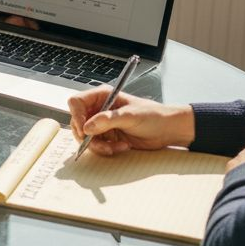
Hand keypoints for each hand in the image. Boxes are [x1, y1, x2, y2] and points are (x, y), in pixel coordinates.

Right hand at [67, 87, 194, 155]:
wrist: (167, 130)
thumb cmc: (153, 116)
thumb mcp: (130, 116)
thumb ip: (107, 120)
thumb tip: (87, 127)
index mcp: (102, 96)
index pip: (77, 103)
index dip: (76, 115)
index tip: (84, 129)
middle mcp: (99, 109)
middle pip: (78, 122)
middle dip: (87, 136)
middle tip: (100, 144)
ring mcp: (102, 124)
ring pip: (86, 137)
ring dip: (98, 145)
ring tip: (115, 147)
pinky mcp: (107, 136)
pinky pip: (96, 145)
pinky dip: (106, 149)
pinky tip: (121, 147)